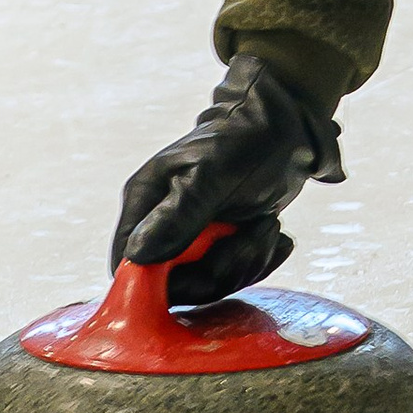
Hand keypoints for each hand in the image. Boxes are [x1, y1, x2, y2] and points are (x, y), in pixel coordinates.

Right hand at [112, 52, 343, 268]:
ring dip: (246, 260)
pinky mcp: (220, 246)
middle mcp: (162, 225)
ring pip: (208, 283)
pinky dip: (258, 261)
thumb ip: (176, 216)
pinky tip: (276, 235)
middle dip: (221, 267)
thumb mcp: (210, 176)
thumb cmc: (241, 141)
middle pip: (176, 283)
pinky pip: (232, 276)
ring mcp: (192, 238)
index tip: (204, 264)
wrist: (283, 129)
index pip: (129, 264)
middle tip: (255, 232)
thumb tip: (136, 255)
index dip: (159, 280)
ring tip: (268, 225)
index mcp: (145, 202)